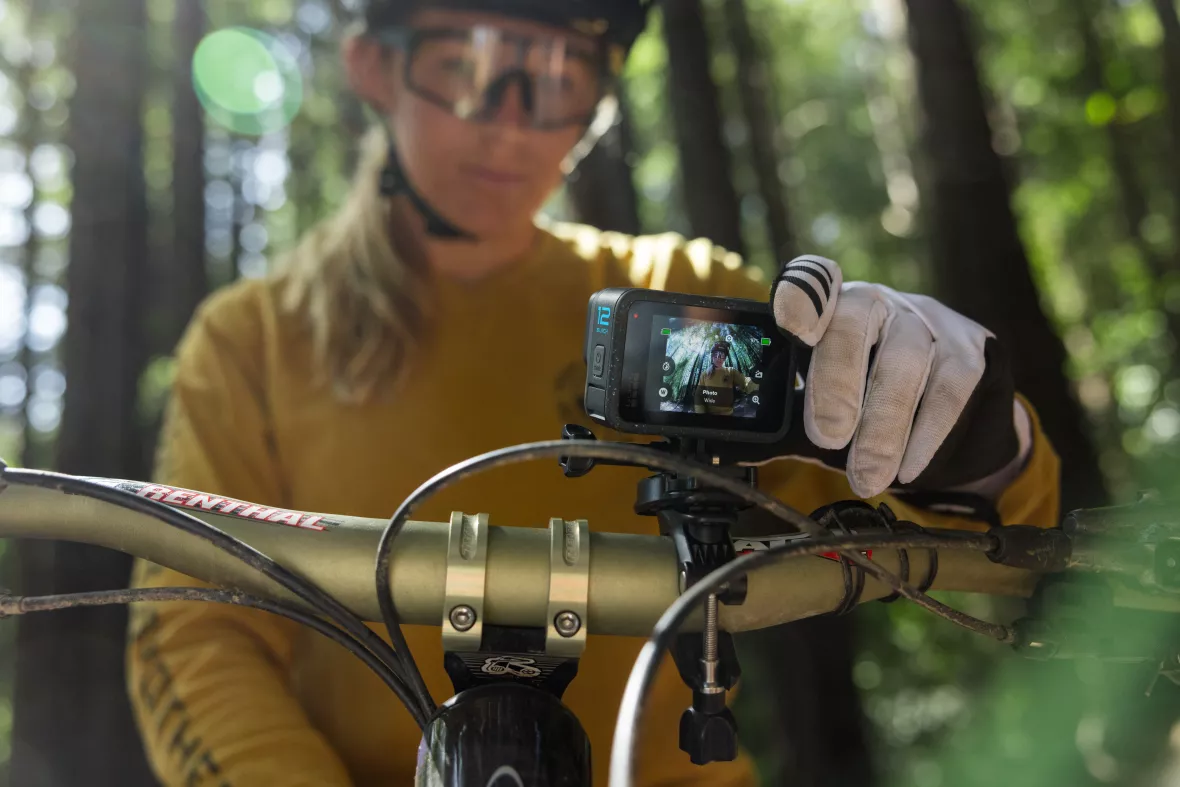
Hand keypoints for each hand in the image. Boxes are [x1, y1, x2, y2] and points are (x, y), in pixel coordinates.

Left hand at [771, 256, 1030, 498]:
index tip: (791, 323)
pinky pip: (948, 391)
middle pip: (855, 322)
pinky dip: (926, 435)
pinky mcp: (969, 354)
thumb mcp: (819, 407)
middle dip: (838, 383)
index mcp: (829, 306)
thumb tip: (732, 451)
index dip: (802, 295)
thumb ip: (783, 421)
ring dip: (883, 427)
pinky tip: (908, 468)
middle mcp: (877, 302)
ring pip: (905, 362)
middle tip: (826, 437)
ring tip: (867, 476)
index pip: (813, 280)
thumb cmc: (865, 403)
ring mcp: (926, 323)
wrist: (948, 413)